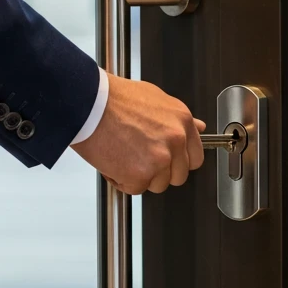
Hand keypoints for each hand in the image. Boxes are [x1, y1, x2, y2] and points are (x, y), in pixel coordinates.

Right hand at [72, 73, 205, 194]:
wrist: (89, 103)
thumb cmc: (115, 99)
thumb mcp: (156, 99)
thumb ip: (177, 120)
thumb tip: (198, 128)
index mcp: (182, 121)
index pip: (195, 157)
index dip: (179, 162)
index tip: (168, 161)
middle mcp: (175, 140)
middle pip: (178, 175)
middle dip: (160, 172)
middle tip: (139, 157)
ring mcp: (160, 159)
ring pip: (157, 184)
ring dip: (140, 176)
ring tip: (124, 155)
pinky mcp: (140, 175)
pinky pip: (134, 188)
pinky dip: (121, 180)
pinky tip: (113, 161)